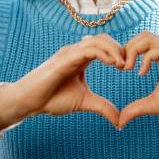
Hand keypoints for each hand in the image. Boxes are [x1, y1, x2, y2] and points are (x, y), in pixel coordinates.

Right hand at [0, 33, 125, 128]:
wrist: (29, 102)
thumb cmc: (52, 99)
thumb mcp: (83, 102)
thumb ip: (102, 106)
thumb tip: (120, 120)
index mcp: (81, 58)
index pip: (104, 46)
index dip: (119, 52)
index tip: (129, 67)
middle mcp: (76, 51)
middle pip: (103, 38)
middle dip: (119, 48)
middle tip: (129, 65)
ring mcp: (70, 52)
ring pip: (97, 41)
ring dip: (114, 50)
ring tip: (123, 65)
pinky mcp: (65, 58)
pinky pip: (88, 49)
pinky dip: (103, 53)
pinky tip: (113, 63)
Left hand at [118, 31, 158, 128]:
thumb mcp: (155, 105)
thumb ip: (137, 108)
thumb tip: (119, 122)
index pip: (139, 43)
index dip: (126, 53)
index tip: (119, 69)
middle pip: (142, 35)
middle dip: (126, 48)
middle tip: (120, 67)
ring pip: (147, 37)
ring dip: (132, 50)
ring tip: (127, 68)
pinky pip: (158, 49)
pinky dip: (145, 58)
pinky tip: (141, 73)